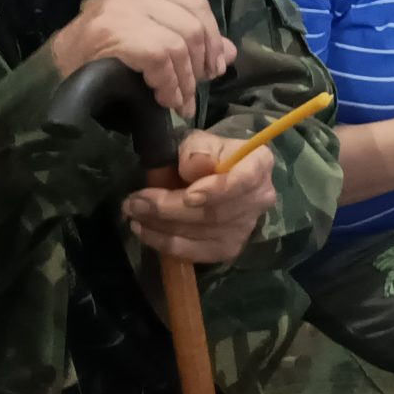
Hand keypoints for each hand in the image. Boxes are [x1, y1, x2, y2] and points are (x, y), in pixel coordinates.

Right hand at [54, 0, 237, 113]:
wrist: (49, 75)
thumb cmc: (96, 58)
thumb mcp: (146, 40)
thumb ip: (186, 40)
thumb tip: (231, 51)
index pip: (194, 3)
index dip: (213, 37)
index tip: (215, 68)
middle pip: (192, 23)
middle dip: (201, 63)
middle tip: (195, 91)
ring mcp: (122, 8)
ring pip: (180, 43)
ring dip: (185, 81)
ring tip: (179, 102)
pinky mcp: (116, 33)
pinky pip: (162, 58)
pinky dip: (170, 84)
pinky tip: (165, 99)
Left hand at [122, 132, 277, 264]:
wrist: (212, 174)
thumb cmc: (205, 153)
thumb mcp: (198, 141)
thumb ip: (197, 149)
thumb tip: (193, 166)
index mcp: (259, 163)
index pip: (244, 180)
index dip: (217, 191)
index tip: (188, 196)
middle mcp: (260, 198)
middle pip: (216, 212)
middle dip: (170, 209)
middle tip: (134, 202)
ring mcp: (246, 227)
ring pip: (202, 233)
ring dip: (162, 227)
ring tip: (133, 214)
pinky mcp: (229, 248)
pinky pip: (196, 252)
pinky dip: (166, 243)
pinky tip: (145, 231)